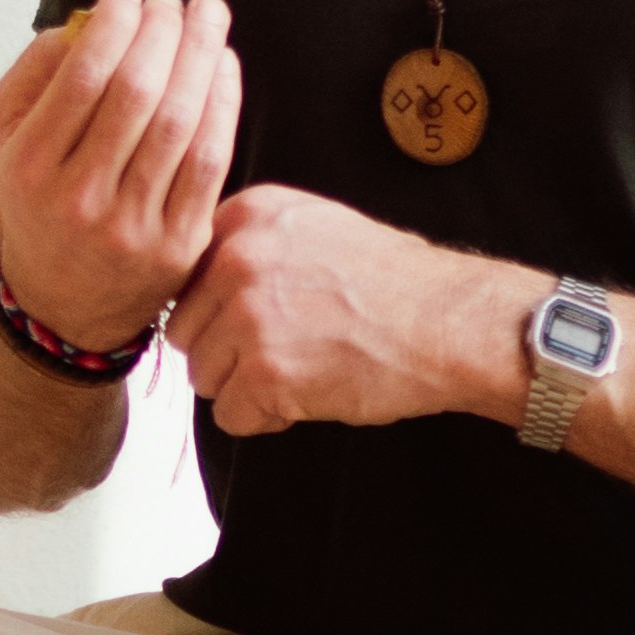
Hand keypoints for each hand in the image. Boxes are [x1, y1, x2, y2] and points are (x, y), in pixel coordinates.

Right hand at [0, 0, 241, 351]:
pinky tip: (224, 66)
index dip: (115, 23)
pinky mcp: (176, 245)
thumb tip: (88, 22)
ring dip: (200, 56)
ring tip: (207, 16)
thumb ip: (33, 75)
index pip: (81, 76)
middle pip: (135, 93)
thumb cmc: (37, 202)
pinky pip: (209, 161)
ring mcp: (129, 227)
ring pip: (178, 122)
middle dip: (163, 31)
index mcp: (27, 167)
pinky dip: (223, 104)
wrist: (59, 303)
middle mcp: (76, 199)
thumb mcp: (5, 141)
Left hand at [169, 185, 522, 434]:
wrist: (448, 322)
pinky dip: (264, 418)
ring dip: (244, 387)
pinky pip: (230, 415)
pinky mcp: (264, 370)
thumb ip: (254, 242)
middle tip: (285, 353)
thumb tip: (205, 281)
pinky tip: (306, 396)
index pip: (188, 276)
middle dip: (226, 352)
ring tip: (300, 372)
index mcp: (249, 215)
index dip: (218, 309)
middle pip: (186, 329)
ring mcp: (248, 314)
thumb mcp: (316, 226)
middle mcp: (238, 257)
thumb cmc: (394, 284)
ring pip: (203, 375)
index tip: (256, 319)